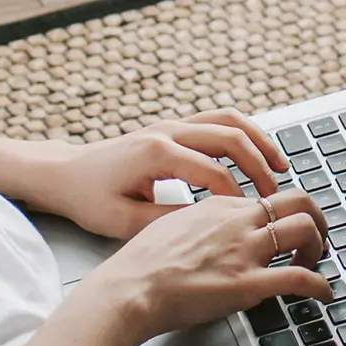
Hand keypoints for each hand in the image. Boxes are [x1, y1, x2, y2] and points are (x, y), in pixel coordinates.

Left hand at [20, 112, 290, 239]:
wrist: (64, 174)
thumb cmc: (90, 199)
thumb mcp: (124, 221)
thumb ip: (169, 221)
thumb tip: (210, 223)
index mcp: (156, 154)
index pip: (213, 172)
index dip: (237, 198)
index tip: (250, 218)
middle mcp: (166, 131)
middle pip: (229, 137)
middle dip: (259, 165)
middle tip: (276, 192)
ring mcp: (170, 125)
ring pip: (228, 121)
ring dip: (258, 141)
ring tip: (281, 165)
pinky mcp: (171, 127)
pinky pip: (217, 121)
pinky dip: (243, 134)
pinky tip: (257, 154)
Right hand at [83, 188, 331, 342]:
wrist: (130, 287)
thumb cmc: (141, 265)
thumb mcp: (171, 226)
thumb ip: (200, 226)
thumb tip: (212, 235)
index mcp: (220, 206)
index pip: (268, 198)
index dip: (286, 214)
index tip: (288, 229)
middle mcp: (238, 221)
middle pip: (299, 200)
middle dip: (317, 219)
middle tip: (318, 239)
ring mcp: (244, 250)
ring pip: (305, 228)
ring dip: (319, 247)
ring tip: (317, 263)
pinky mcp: (247, 283)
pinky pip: (299, 277)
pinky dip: (320, 285)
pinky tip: (323, 294)